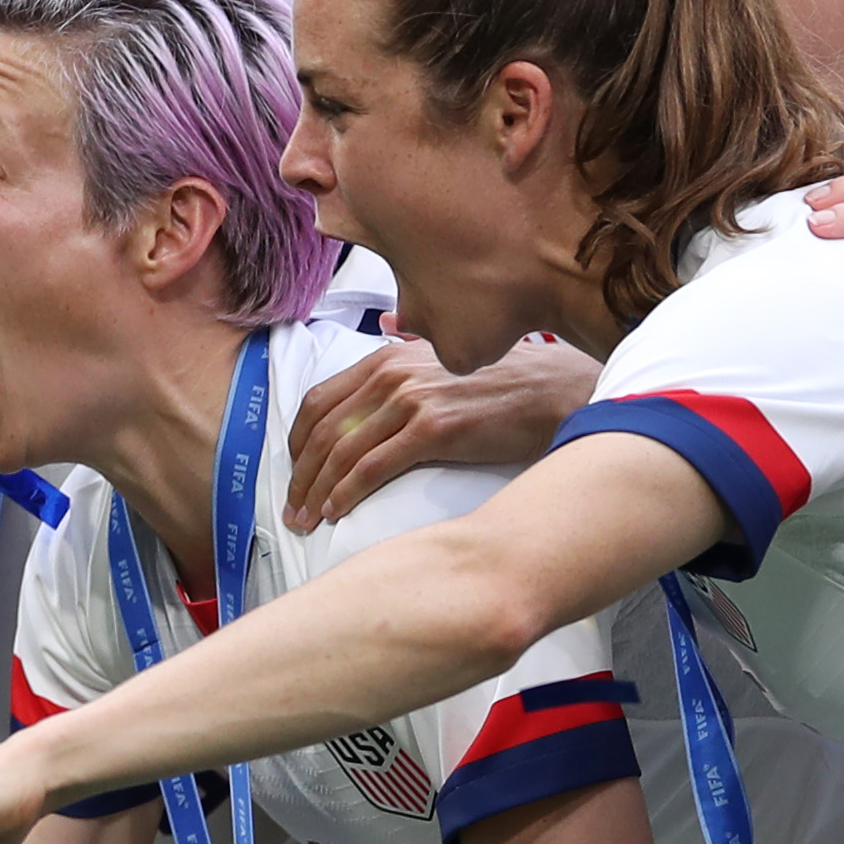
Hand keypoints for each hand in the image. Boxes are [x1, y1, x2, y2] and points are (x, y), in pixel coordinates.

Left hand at [278, 336, 601, 532]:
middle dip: (300, 474)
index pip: (318, 401)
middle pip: (321, 430)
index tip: (294, 472)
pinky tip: (337, 512)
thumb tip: (389, 324)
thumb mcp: (445, 355)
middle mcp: (391, 374)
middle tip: (292, 508)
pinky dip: (347, 493)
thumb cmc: (500, 382)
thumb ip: (408, 350)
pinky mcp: (434, 429)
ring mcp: (411, 400)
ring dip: (317, 492)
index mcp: (386, 358)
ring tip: (307, 519)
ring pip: (341, 452)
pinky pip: (373, 467)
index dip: (297, 442)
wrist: (551, 392)